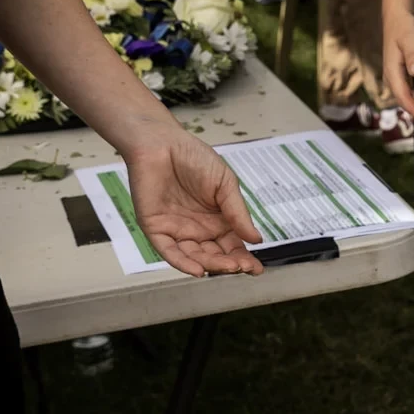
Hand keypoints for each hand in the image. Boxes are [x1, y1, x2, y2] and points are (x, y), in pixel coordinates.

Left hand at [123, 130, 264, 276]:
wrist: (161, 143)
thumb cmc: (194, 158)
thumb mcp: (225, 184)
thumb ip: (238, 212)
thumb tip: (256, 239)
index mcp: (217, 219)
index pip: (233, 245)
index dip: (245, 258)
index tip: (257, 268)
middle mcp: (198, 229)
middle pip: (216, 255)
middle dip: (230, 264)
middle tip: (244, 267)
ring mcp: (177, 231)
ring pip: (195, 257)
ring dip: (211, 265)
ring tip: (228, 267)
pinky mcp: (156, 229)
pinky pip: (169, 251)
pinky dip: (183, 263)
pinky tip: (198, 270)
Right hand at [382, 5, 413, 127]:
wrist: (397, 19)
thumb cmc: (403, 28)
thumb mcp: (409, 38)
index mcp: (392, 72)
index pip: (404, 96)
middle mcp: (392, 78)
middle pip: (408, 102)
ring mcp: (397, 78)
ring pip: (410, 100)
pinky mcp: (403, 76)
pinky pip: (412, 95)